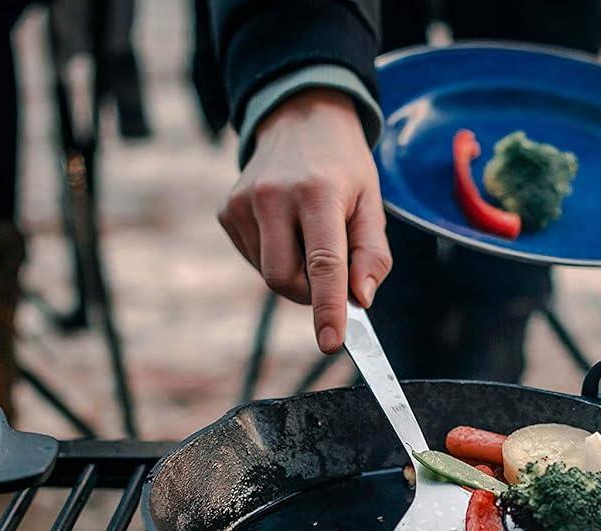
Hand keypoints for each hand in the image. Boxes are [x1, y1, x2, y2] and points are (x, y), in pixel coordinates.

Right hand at [218, 90, 391, 353]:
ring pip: (269, 274)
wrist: (300, 118)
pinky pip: (255, 259)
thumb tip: (361, 300)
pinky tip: (286, 228)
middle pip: (285, 279)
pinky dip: (276, 258)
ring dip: (295, 273)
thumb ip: (372, 253)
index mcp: (317, 192)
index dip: (328, 308)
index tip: (332, 342)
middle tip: (332, 276)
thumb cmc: (343, 166)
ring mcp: (243, 202)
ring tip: (309, 235)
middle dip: (310, 293)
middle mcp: (273, 195)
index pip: (323, 264)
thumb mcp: (371, 201)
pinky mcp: (227, 210)